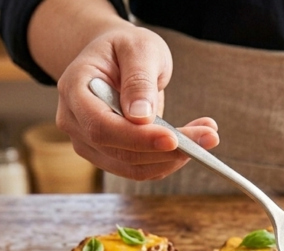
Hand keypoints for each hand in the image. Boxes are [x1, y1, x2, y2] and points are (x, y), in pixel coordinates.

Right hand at [55, 26, 218, 180]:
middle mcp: (75, 122)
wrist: (114, 59)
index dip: (136, 138)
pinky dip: (169, 160)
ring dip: (173, 159)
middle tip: (209, 137)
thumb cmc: (124, 49)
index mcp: (74, 89)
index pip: (100, 126)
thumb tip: (141, 118)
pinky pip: (140, 168)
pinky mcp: (109, 155)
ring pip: (132, 167)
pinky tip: (193, 142)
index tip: (173, 139)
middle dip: (165, 150)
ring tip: (207, 135)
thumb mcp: (138, 48)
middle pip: (118, 151)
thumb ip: (139, 80)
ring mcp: (89, 143)